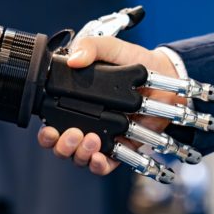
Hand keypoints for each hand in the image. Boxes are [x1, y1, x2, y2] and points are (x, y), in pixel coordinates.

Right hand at [37, 36, 181, 174]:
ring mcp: (103, 136)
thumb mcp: (111, 48)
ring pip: (80, 157)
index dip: (46, 132)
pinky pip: (106, 164)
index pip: (51, 122)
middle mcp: (86, 122)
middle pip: (62, 146)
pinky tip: (100, 158)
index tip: (49, 129)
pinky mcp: (121, 146)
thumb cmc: (135, 60)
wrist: (166, 74)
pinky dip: (99, 166)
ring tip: (91, 140)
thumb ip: (91, 47)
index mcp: (76, 101)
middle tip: (73, 134)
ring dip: (80, 154)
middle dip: (62, 146)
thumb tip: (73, 59)